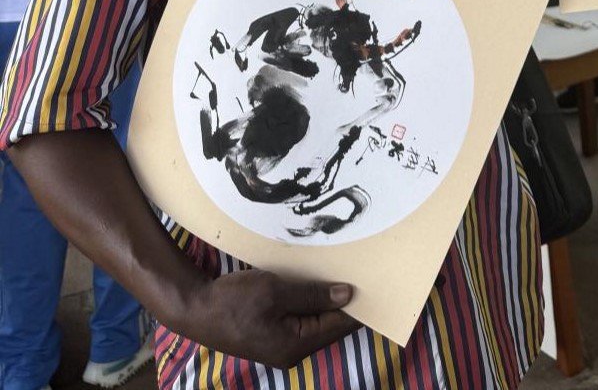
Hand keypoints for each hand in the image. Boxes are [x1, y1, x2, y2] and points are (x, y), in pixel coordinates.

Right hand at [182, 269, 359, 367]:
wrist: (195, 308)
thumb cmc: (233, 301)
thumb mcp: (275, 291)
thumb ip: (313, 295)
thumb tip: (347, 295)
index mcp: (296, 345)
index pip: (340, 325)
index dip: (360, 305)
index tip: (378, 282)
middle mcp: (293, 350)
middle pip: (331, 324)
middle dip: (345, 299)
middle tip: (363, 270)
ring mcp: (283, 344)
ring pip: (317, 320)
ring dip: (327, 298)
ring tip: (344, 271)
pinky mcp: (274, 334)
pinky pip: (302, 317)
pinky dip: (311, 300)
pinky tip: (318, 280)